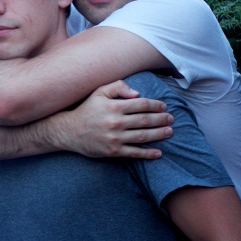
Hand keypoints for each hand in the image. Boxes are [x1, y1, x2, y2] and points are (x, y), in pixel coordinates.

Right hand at [48, 80, 173, 158]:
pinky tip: (158, 152)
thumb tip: (137, 93)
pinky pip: (134, 152)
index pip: (141, 104)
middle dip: (161, 119)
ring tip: (169, 132)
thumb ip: (118, 87)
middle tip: (171, 119)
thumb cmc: (86, 110)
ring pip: (143, 136)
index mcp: (114, 106)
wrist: (69, 131)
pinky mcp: (113, 151)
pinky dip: (148, 153)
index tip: (164, 106)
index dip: (156, 105)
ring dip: (159, 134)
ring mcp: (115, 138)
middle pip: (145, 120)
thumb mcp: (99, 93)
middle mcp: (116, 122)